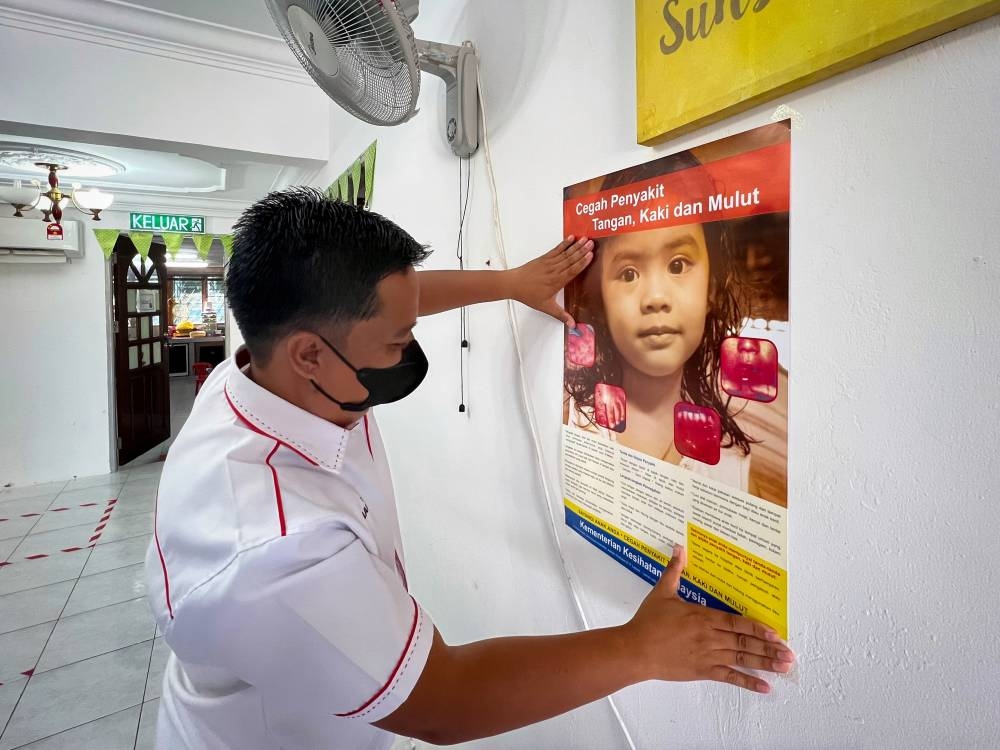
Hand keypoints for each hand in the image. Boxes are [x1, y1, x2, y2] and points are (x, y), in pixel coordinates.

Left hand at [507, 236, 593, 326]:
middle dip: (582, 250)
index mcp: (557, 281)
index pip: (573, 270)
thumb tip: (572, 325)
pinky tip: (571, 238)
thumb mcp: (546, 307)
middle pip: (571, 259)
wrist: (513, 284)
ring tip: (585, 238)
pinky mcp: (544, 258)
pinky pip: (556, 250)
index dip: (582, 262)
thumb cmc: (529, 295)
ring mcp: (549, 263)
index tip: (591, 255)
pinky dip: (564, 244)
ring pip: (565, 253)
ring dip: (576, 246)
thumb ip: (561, 315)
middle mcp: (554, 270)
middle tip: (592, 243)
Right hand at [625, 545, 794, 692]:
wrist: (635, 650)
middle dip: (770, 649)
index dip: (758, 628)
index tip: (776, 633)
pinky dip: (748, 682)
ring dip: (765, 664)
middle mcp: (710, 638)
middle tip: (790, 655)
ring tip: (785, 668)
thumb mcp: (662, 592)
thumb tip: (680, 548)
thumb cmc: (648, 622)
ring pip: (742, 659)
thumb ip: (674, 570)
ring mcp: (708, 656)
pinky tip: (765, 687)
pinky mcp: (702, 671)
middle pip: (745, 643)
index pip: (737, 623)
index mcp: (703, 617)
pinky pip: (729, 677)